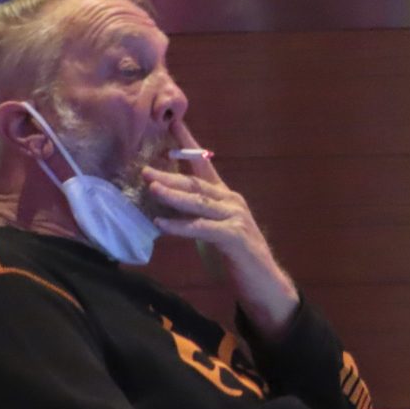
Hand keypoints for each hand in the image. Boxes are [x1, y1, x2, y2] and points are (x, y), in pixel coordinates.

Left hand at [143, 121, 297, 337]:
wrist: (265, 285)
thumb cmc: (236, 259)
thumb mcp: (212, 231)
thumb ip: (195, 215)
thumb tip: (163, 205)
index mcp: (226, 197)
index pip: (204, 164)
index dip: (187, 144)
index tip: (171, 123)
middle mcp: (233, 201)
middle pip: (197, 183)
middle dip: (169, 175)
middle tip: (144, 170)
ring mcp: (236, 218)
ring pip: (200, 202)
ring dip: (174, 195)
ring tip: (151, 189)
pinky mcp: (236, 238)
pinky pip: (203, 228)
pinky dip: (181, 226)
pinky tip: (162, 225)